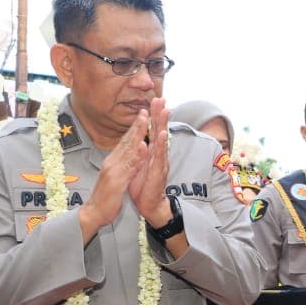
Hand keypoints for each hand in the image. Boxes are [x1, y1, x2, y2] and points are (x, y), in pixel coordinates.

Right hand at [77, 111, 149, 242]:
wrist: (94, 213)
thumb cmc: (106, 196)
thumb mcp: (115, 177)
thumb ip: (121, 165)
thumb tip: (127, 155)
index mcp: (113, 161)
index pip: (125, 141)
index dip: (134, 128)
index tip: (144, 114)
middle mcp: (112, 162)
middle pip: (126, 140)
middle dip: (137, 125)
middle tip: (146, 110)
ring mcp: (114, 171)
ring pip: (128, 150)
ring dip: (137, 134)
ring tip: (146, 121)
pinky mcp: (117, 181)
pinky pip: (129, 167)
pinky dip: (137, 156)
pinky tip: (144, 147)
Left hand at [128, 97, 172, 223]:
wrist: (149, 205)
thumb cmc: (144, 185)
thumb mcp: (141, 165)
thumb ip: (143, 151)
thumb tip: (142, 138)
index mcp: (152, 153)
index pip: (153, 130)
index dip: (154, 115)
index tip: (155, 100)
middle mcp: (158, 156)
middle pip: (159, 131)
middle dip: (160, 115)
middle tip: (162, 99)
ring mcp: (160, 164)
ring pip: (161, 142)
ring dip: (162, 127)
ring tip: (164, 113)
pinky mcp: (158, 174)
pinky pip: (158, 159)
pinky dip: (158, 147)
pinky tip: (158, 137)